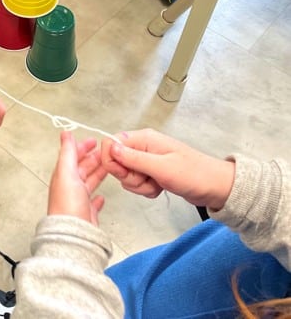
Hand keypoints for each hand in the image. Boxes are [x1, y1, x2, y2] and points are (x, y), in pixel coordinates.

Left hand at [48, 131, 107, 224]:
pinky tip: (102, 197)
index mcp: (63, 176)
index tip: (93, 141)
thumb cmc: (68, 207)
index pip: (73, 157)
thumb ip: (68, 152)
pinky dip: (98, 198)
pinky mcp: (87, 214)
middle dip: (93, 158)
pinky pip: (93, 203)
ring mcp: (78, 201)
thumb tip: (65, 133)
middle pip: (83, 168)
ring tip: (108, 166)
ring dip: (98, 173)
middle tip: (105, 151)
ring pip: (89, 182)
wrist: (73, 235)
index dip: (82, 147)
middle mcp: (70, 188)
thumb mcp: (67, 173)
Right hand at [101, 129, 234, 210]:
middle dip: (128, 176)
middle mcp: (142, 147)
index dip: (112, 161)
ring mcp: (146, 160)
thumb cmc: (192, 174)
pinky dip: (145, 188)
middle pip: (116, 161)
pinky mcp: (151, 172)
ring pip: (126, 174)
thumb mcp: (161, 167)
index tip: (126, 173)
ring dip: (138, 185)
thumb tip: (110, 147)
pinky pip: (136, 181)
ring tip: (157, 184)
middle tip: (147, 179)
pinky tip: (159, 188)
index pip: (111, 143)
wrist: (216, 187)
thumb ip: (134, 158)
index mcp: (143, 138)